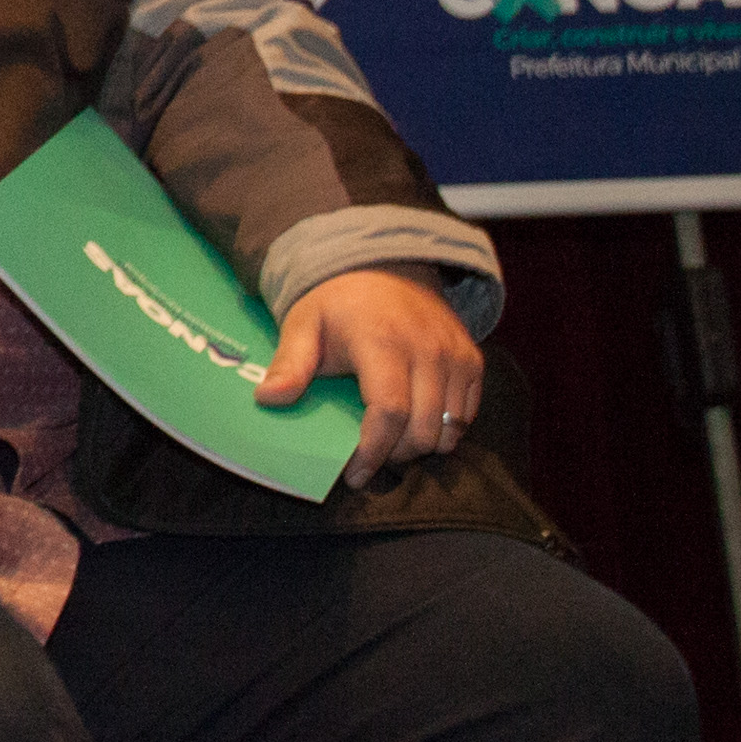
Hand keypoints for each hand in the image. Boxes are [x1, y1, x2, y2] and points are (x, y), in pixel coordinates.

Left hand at [259, 267, 485, 486]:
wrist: (385, 267)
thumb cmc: (338, 304)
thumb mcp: (303, 324)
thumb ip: (289, 364)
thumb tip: (267, 399)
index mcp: (381, 340)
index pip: (388, 412)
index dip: (373, 452)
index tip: (353, 474)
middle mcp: (427, 348)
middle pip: (423, 430)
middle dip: (395, 455)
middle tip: (368, 457)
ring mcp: (456, 354)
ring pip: (450, 430)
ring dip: (420, 446)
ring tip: (389, 440)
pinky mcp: (473, 361)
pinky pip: (467, 416)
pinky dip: (444, 430)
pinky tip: (414, 422)